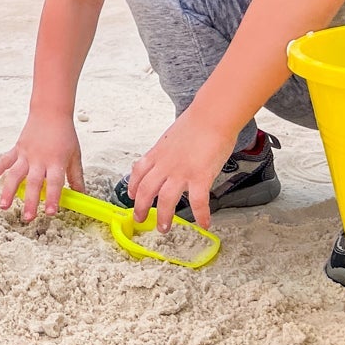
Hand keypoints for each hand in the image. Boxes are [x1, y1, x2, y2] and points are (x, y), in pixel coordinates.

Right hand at [0, 113, 83, 221]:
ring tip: (3, 206)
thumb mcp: (75, 155)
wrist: (50, 113)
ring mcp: (26, 154)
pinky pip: (4, 161)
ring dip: (8, 191)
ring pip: (15, 174)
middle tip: (28, 217)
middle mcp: (39, 159)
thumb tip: (81, 195)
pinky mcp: (16, 150)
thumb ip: (76, 177)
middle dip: (30, 201)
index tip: (50, 212)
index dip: (53, 198)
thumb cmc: (64, 135)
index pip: (55, 182)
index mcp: (56, 161)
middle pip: (34, 182)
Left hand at [126, 109, 238, 229]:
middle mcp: (165, 164)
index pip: (138, 172)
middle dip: (141, 208)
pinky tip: (205, 224)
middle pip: (146, 190)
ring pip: (166, 200)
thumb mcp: (172, 135)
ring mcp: (181, 172)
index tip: (132, 195)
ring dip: (164, 217)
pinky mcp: (200, 177)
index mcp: (158, 153)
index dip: (132, 186)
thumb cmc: (197, 122)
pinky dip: (201, 215)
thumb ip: (168, 149)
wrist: (212, 116)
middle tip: (140, 219)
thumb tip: (169, 154)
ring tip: (163, 228)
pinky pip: (198, 202)